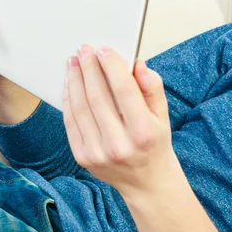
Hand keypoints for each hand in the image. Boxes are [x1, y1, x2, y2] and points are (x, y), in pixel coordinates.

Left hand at [63, 44, 177, 197]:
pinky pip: (71, 122)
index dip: (111, 66)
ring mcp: (98, 153)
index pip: (124, 90)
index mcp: (143, 132)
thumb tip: (138, 65)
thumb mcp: (163, 116)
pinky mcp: (83, 157)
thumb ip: (152, 88)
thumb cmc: (155, 144)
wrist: (146, 182)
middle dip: (89, 69)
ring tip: (73, 62)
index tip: (104, 49)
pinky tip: (70, 84)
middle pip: (97, 97)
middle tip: (84, 50)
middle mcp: (119, 144)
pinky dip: (68, 99)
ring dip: (74, 80)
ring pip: (80, 107)